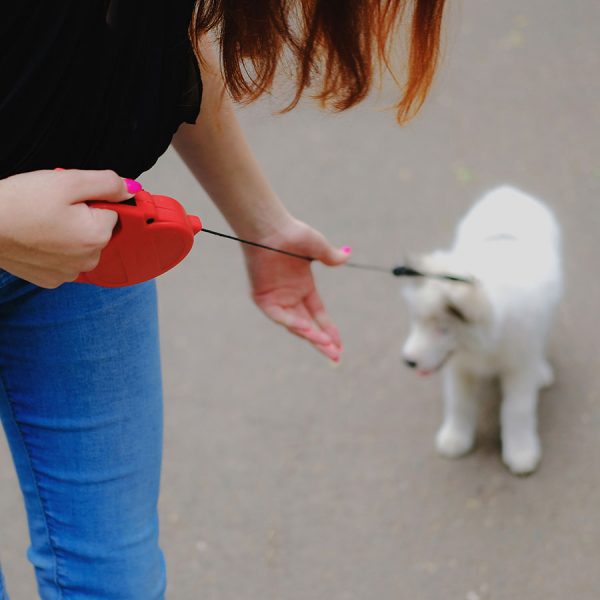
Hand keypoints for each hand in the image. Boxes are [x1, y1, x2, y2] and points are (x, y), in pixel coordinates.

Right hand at [0, 169, 137, 287]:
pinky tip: (36, 238)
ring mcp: (69, 273)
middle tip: (52, 207)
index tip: (70, 198)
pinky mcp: (51, 280)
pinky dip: (54, 249)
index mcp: (98, 236)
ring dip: (68, 233)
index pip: (112, 213)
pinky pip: (64, 260)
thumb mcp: (68, 181)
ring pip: (81, 245)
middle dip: (82, 217)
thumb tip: (131, 189)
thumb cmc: (19, 202)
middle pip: (98, 230)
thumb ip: (106, 183)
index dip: (92, 200)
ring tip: (41, 222)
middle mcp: (89, 260)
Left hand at [243, 217, 349, 361]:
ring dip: (310, 336)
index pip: (318, 315)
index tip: (339, 345)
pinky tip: (306, 329)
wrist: (269, 227)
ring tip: (326, 346)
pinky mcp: (262, 298)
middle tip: (336, 358)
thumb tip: (346, 256)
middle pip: (309, 326)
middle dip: (322, 343)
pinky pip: (278, 316)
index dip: (329, 330)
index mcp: (303, 288)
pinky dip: (291, 323)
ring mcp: (276, 299)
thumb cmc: (291, 233)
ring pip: (295, 325)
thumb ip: (330, 256)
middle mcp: (290, 296)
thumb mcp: (316, 246)